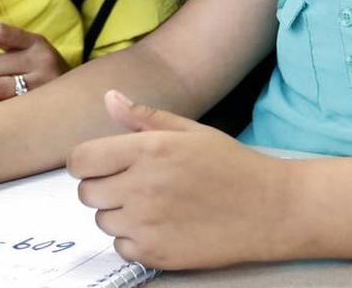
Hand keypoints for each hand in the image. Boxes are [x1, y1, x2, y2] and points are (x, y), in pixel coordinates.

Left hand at [68, 91, 292, 269]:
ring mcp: (148, 224)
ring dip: (119, 214)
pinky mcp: (156, 254)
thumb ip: (144, 117)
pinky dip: (134, 239)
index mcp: (149, 149)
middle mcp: (142, 186)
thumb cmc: (232, 166)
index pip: (80, 160)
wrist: (271, 209)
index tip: (102, 164)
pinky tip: (162, 225)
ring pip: (103, 221)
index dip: (86, 162)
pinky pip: (121, 246)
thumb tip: (109, 98)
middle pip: (86, 193)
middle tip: (134, 184)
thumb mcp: (191, 131)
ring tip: (154, 205)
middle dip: (103, 187)